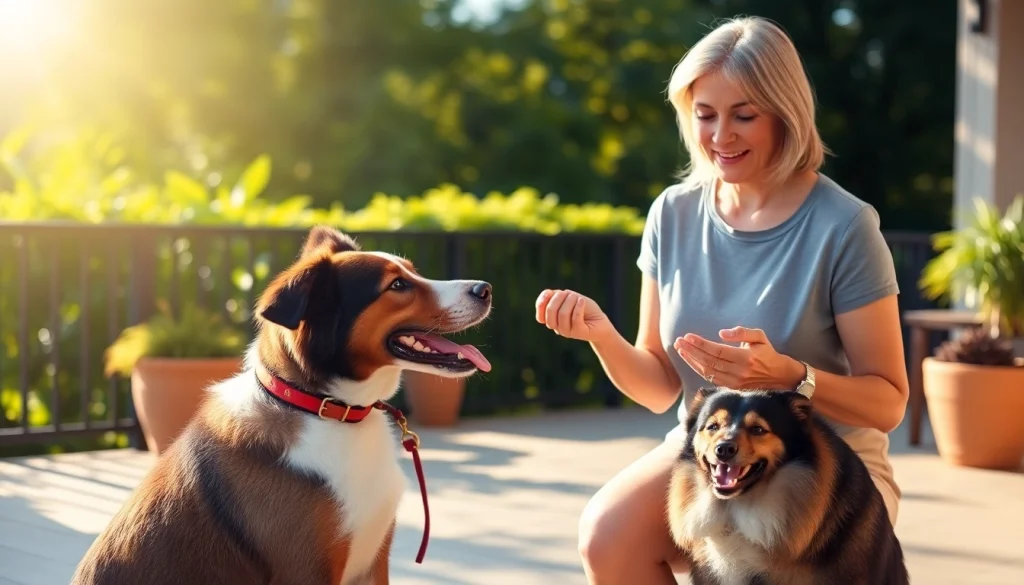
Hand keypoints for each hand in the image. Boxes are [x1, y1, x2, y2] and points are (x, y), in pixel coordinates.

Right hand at [535, 289, 612, 342]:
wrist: (601, 322)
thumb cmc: (585, 308)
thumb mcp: (570, 298)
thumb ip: (558, 296)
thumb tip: (549, 293)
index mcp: (553, 319)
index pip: (540, 313)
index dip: (542, 301)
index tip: (552, 293)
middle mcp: (557, 327)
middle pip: (550, 310)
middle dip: (560, 297)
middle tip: (571, 294)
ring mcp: (567, 332)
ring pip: (563, 314)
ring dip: (571, 301)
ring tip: (579, 299)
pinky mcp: (580, 333)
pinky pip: (575, 319)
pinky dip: (578, 307)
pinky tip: (582, 301)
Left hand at [673, 326, 804, 389]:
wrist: (781, 378)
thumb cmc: (768, 354)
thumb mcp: (760, 337)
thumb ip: (742, 332)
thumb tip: (721, 333)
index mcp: (745, 358)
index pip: (717, 351)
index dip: (701, 344)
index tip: (687, 337)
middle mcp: (738, 372)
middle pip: (709, 361)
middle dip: (691, 351)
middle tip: (678, 341)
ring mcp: (734, 383)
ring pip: (707, 371)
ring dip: (691, 360)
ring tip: (680, 349)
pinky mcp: (732, 389)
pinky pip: (711, 379)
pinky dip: (698, 369)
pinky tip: (691, 361)